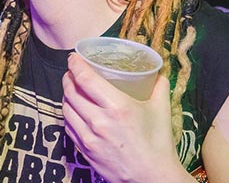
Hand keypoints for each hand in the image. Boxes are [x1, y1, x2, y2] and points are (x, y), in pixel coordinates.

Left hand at [62, 54, 192, 182]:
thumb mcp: (162, 110)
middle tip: (72, 71)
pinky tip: (74, 111)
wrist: (152, 178)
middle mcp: (99, 121)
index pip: (85, 78)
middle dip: (68, 77)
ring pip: (66, 109)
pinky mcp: (84, 151)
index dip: (75, 64)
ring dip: (66, 95)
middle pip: (71, 91)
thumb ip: (159, 86)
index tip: (73, 57)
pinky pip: (68, 127)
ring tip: (72, 89)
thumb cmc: (158, 144)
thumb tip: (158, 70)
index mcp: (117, 107)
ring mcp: (89, 138)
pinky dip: (69, 115)